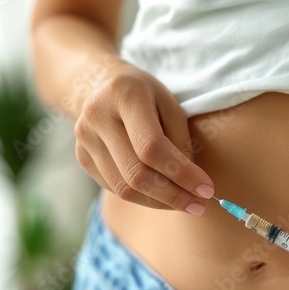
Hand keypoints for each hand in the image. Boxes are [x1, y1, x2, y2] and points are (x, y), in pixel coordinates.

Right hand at [74, 62, 214, 213]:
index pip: (152, 147)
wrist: (101, 84)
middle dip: (173, 195)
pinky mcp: (82, 157)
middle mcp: (97, 116)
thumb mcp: (171, 104)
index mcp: (124, 95)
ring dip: (159, 202)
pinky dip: (143, 197)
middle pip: (136, 174)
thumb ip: (181, 140)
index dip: (182, 174)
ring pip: (124, 188)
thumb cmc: (146, 95)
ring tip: (184, 202)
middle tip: (199, 205)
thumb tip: (190, 183)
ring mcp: (84, 139)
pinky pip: (114, 188)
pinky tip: (162, 194)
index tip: (207, 190)